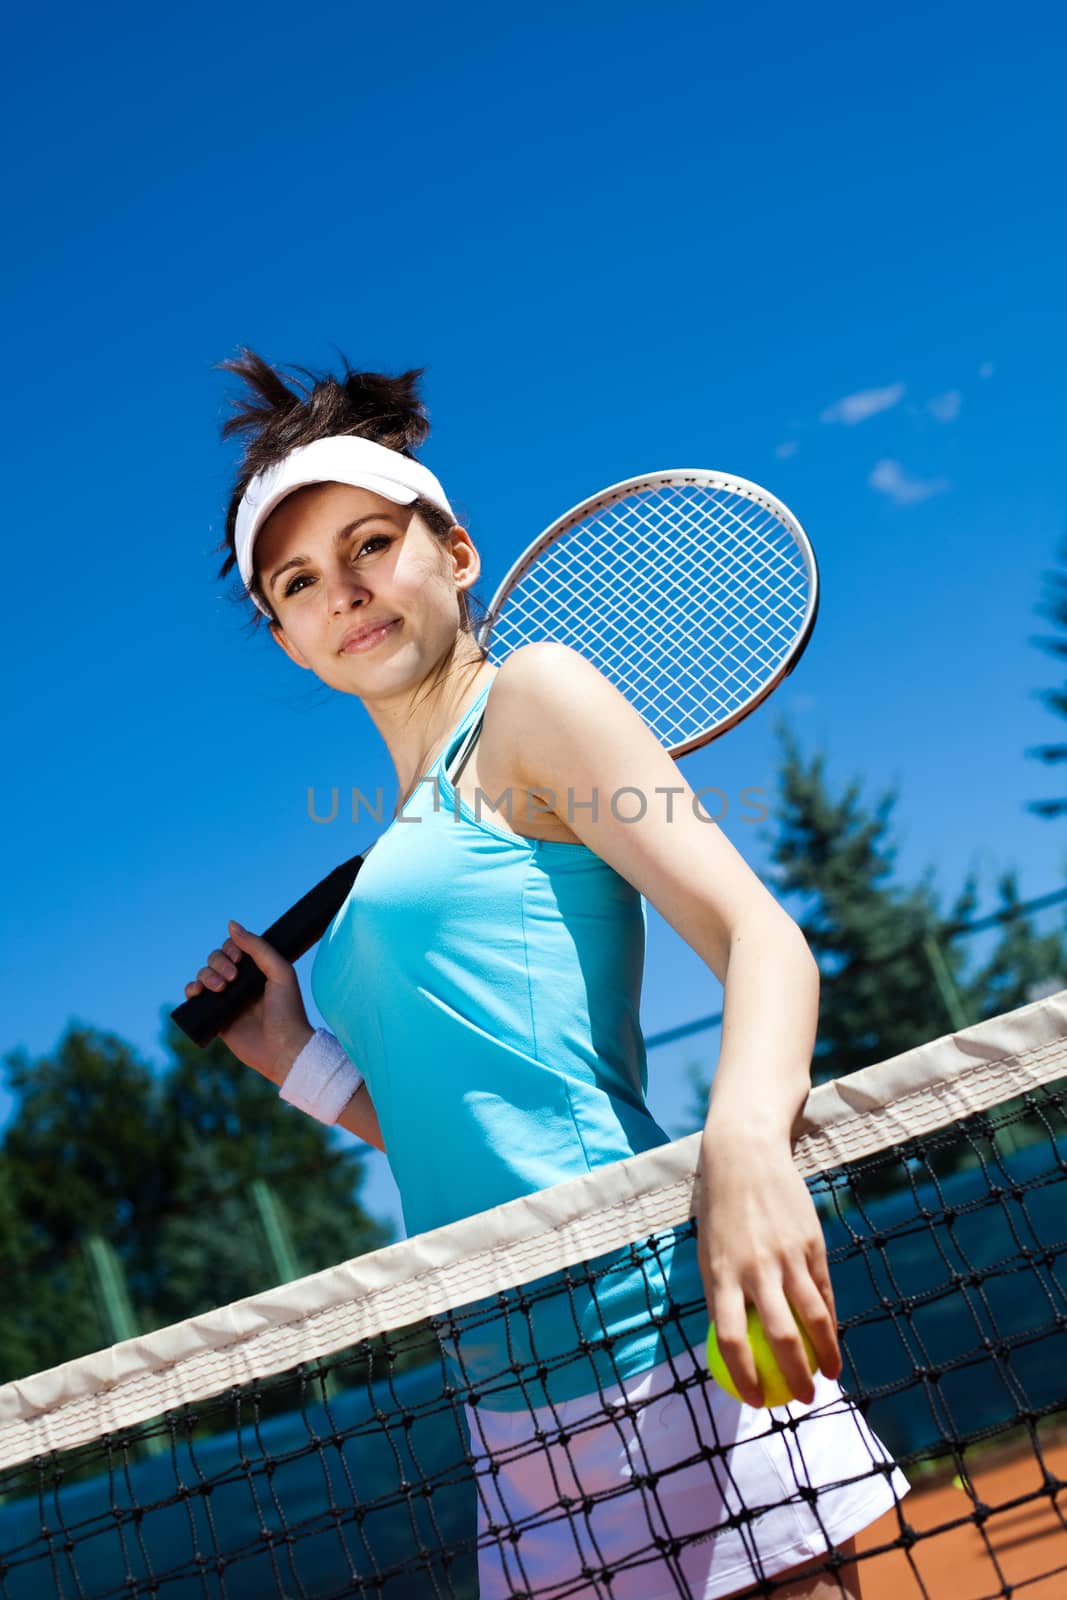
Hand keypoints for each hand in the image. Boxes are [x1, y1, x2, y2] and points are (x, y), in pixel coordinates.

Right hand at [183, 920, 312, 1082]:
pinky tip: (197, 991)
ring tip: (221, 988)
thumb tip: (231, 924)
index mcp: (257, 969)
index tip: (239, 959)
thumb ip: (257, 947)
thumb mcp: (280, 971)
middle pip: (216, 959)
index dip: (232, 948)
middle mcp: (241, 982)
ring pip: (204, 975)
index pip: (234, 948)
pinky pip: (195, 997)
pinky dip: (191, 989)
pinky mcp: (216, 1017)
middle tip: (233, 978)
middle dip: (219, 962)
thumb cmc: (288, 1011)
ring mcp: (227, 999)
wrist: (283, 1048)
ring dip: (207, 975)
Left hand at [697, 1129, 840, 1407]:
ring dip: (826, 1354)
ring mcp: (787, 1255)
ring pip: (814, 1317)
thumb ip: (720, 1294)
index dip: (744, 1376)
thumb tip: (729, 1345)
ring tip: (831, 1377)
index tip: (755, 1401)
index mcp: (721, 1275)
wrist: (745, 1156)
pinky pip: (823, 1291)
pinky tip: (833, 1339)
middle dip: (794, 1377)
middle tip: (801, 1400)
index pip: (730, 1339)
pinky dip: (830, 1320)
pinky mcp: (811, 1243)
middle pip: (780, 1337)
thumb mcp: (708, 1252)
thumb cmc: (721, 1212)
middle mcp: (755, 1269)